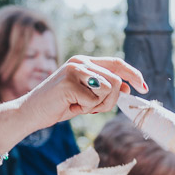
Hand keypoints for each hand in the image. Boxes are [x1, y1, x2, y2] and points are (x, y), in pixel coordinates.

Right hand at [22, 56, 147, 127]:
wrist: (29, 112)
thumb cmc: (58, 106)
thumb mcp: (85, 96)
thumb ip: (103, 89)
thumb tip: (127, 88)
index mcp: (85, 62)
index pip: (117, 64)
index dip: (134, 75)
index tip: (144, 88)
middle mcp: (80, 62)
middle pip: (116, 81)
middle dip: (110, 102)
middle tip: (92, 110)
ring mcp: (74, 70)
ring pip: (108, 90)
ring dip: (97, 106)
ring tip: (78, 107)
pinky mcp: (69, 83)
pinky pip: (93, 102)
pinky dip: (83, 110)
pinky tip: (68, 108)